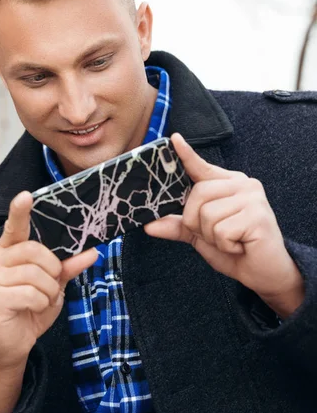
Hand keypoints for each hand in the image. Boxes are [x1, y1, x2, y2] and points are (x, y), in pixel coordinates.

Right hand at [0, 190, 97, 369]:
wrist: (12, 344)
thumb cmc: (31, 308)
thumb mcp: (54, 284)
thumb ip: (69, 266)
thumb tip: (92, 252)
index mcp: (8, 250)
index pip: (15, 226)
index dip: (20, 210)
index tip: (26, 195)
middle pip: (35, 251)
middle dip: (52, 271)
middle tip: (50, 286)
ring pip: (36, 274)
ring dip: (48, 291)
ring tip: (40, 301)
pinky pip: (31, 293)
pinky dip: (40, 303)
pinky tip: (30, 310)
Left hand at [145, 133, 303, 316]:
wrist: (264, 273)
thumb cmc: (234, 249)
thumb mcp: (200, 235)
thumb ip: (177, 226)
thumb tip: (149, 225)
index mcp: (228, 184)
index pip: (202, 167)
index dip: (186, 155)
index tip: (174, 139)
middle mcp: (243, 184)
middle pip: (197, 194)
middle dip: (197, 222)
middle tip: (217, 235)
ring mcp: (252, 198)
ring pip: (207, 214)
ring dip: (212, 237)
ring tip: (231, 241)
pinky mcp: (258, 216)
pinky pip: (221, 230)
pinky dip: (225, 245)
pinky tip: (240, 246)